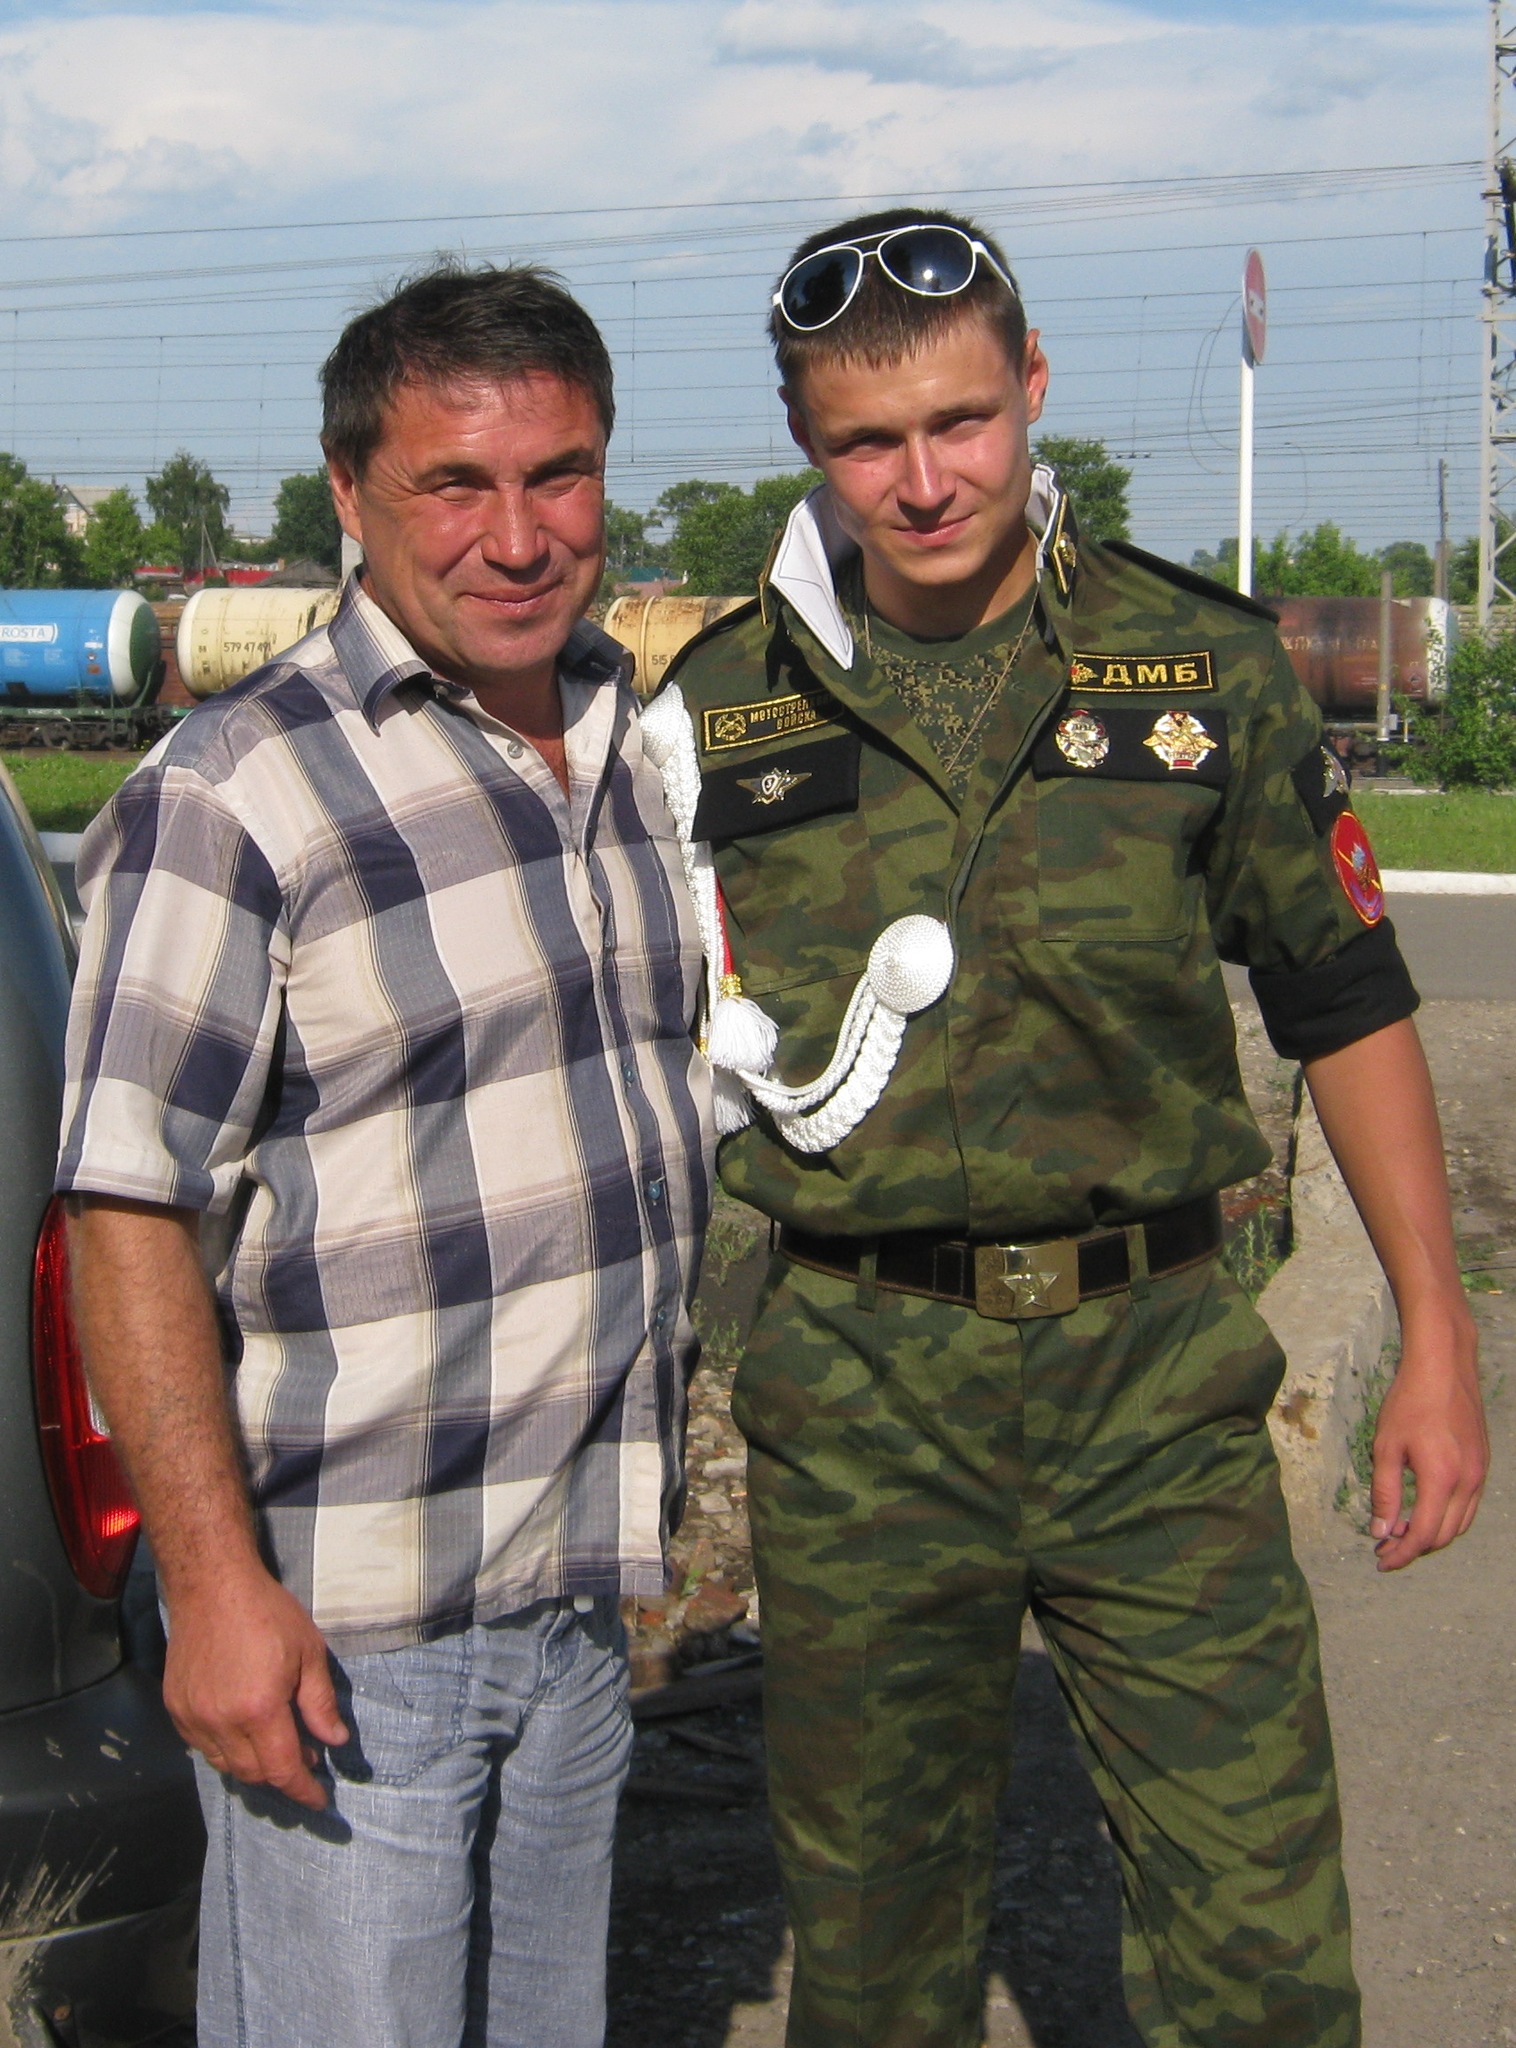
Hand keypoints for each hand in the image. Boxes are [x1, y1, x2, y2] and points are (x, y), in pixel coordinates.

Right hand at [163, 1567, 347, 1807]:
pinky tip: (244, 1730)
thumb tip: (336, 1740)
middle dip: (282, 1775)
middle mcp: (222, 1722)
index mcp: (259, 1709)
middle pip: (254, 1773)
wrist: (212, 1586)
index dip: (303, 1790)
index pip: (282, 1769)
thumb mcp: (308, 1652)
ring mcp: (193, 1718)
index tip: (319, 1800)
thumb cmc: (267, 1613)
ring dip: (254, 1765)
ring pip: (226, 1765)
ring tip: (277, 1743)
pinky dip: (227, 1750)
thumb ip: (320, 1703)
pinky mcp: (176, 1709)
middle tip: (306, 1756)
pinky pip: (203, 1747)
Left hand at [1369, 1305, 1486, 1571]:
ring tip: (1400, 1531)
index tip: (1381, 1560)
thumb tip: (1381, 1529)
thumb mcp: (1386, 1447)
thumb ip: (1384, 1492)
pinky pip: (1468, 1506)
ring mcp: (1480, 1474)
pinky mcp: (1483, 1465)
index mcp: (1441, 1479)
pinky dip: (1446, 1517)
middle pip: (1443, 1535)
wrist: (1443, 1368)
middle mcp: (1468, 1482)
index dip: (1401, 1553)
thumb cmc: (1409, 1403)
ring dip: (1431, 1534)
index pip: (1422, 1534)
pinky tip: (1423, 1509)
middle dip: (1414, 1547)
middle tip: (1385, 1547)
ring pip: (1459, 1524)